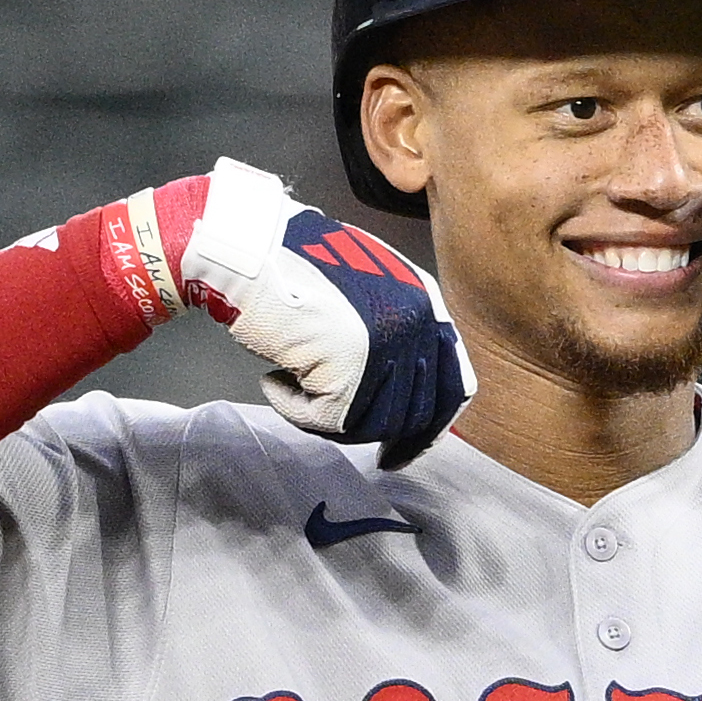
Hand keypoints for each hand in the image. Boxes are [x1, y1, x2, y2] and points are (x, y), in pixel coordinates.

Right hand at [154, 159, 471, 470]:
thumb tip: (395, 394)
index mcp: (425, 301)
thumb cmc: (289, 260)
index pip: (454, 387)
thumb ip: (391, 332)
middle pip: (411, 415)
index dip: (427, 431)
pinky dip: (293, 410)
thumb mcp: (364, 287)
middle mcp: (415, 325)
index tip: (401, 452)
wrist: (247, 248)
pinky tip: (273, 381)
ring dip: (326, 416)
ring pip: (372, 425)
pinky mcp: (349, 374)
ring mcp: (386, 350)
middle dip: (369, 427)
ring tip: (291, 385)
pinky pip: (327, 423)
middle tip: (329, 418)